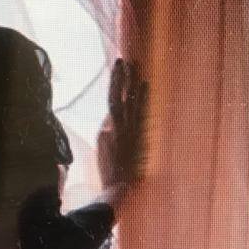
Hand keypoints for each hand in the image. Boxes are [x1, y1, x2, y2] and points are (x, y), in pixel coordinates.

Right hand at [97, 59, 147, 207]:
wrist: (119, 187)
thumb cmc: (110, 173)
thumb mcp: (103, 152)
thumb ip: (106, 136)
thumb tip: (108, 126)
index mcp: (105, 131)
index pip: (111, 102)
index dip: (115, 84)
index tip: (119, 69)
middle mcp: (114, 127)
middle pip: (115, 97)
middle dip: (119, 78)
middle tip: (122, 60)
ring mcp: (125, 131)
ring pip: (125, 101)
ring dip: (129, 83)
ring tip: (132, 65)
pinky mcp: (134, 137)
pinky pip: (137, 113)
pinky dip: (141, 99)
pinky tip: (144, 85)